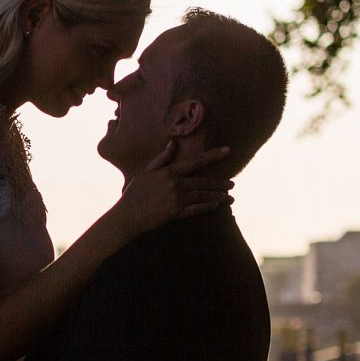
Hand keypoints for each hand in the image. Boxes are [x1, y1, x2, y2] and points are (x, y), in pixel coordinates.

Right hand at [116, 140, 234, 234]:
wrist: (127, 216)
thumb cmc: (134, 193)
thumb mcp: (146, 172)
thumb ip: (162, 158)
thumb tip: (173, 144)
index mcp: (168, 172)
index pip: (195, 161)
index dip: (213, 155)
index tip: (228, 150)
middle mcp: (175, 185)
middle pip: (203, 182)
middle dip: (220, 183)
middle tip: (232, 184)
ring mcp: (176, 200)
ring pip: (203, 196)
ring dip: (218, 196)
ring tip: (228, 197)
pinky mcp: (176, 213)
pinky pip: (196, 209)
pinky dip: (208, 207)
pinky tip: (216, 205)